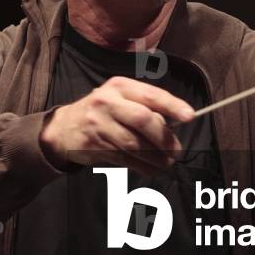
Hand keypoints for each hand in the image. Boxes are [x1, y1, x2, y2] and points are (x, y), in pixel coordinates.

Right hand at [39, 76, 195, 176]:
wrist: (64, 128)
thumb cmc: (102, 111)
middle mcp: (107, 102)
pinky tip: (151, 169)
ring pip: (135, 144)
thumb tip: (175, 124)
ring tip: (167, 162)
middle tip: (177, 150)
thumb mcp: (120, 99)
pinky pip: (124, 158)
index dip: (172, 105)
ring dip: (156, 157)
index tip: (190, 116)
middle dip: (164, 138)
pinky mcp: (94, 145)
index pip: (150, 95)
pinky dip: (142, 166)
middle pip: (143, 120)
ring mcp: (99, 124)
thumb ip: (144, 107)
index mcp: (119, 86)